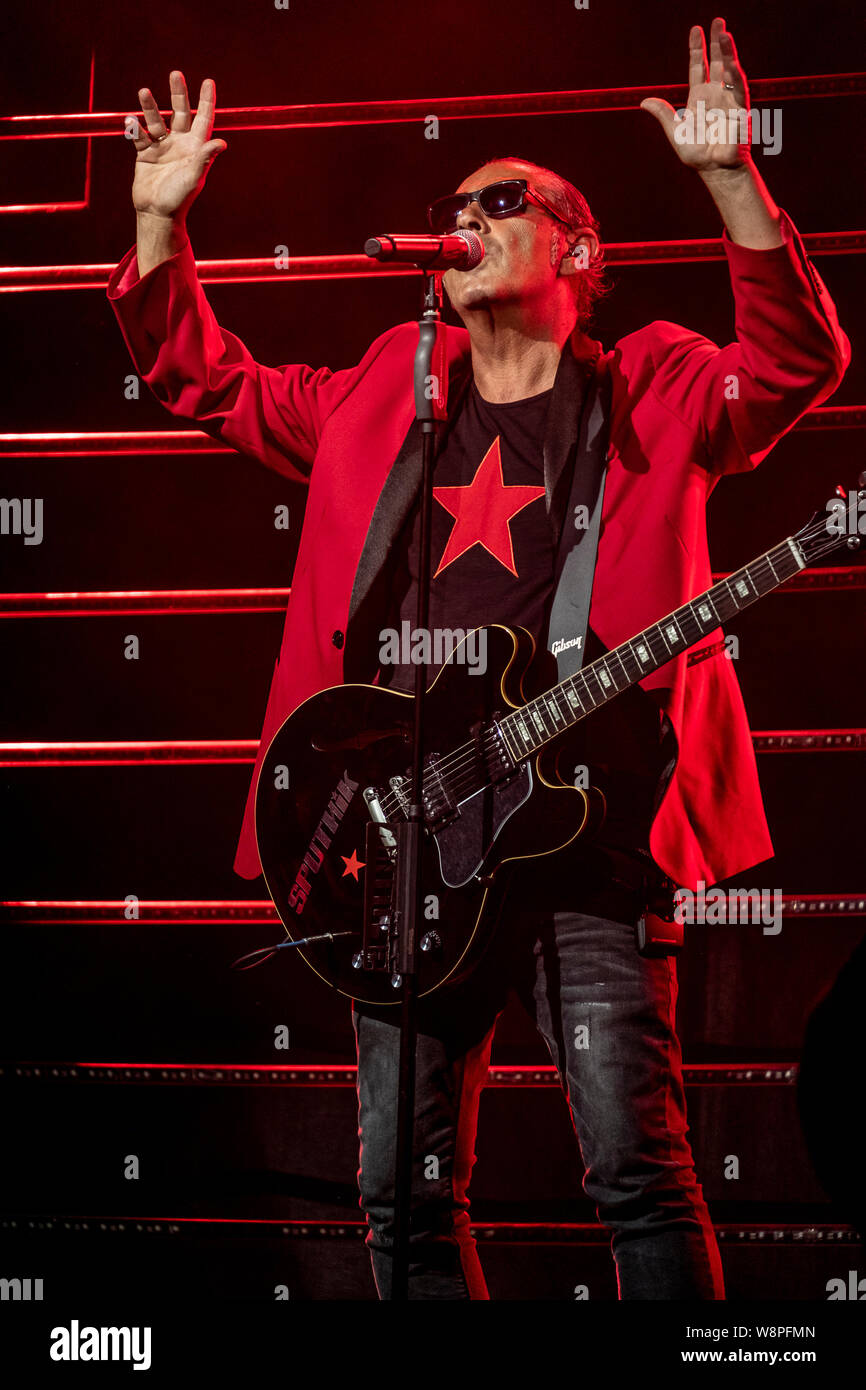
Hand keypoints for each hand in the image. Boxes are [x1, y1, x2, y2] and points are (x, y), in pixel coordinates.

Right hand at [130, 71, 226, 220]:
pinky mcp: (145, 154)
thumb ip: (204, 158)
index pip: (203, 119)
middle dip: (178, 94)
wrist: (157, 214)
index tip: (208, 81)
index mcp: (195, 148)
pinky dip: (135, 128)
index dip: (207, 101)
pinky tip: (131, 121)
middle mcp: (180, 144)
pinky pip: (139, 136)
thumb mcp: (194, 177)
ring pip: (156, 120)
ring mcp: (162, 147)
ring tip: (144, 92)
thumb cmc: (179, 198)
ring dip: (150, 106)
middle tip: (176, 74)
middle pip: (180, 113)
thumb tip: (222, 142)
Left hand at [640, 17, 750, 174]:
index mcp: (699, 97)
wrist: (714, 170)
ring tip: (723, 33)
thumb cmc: (697, 154)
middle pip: (717, 61)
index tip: (696, 29)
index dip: (697, 48)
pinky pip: (738, 89)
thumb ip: (663, 114)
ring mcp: (728, 99)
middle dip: (716, 41)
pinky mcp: (740, 109)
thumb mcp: (676, 131)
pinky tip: (730, 63)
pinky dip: (734, 76)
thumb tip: (643, 101)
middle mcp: (715, 94)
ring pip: (729, 70)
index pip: (698, 67)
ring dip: (727, 52)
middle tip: (717, 20)